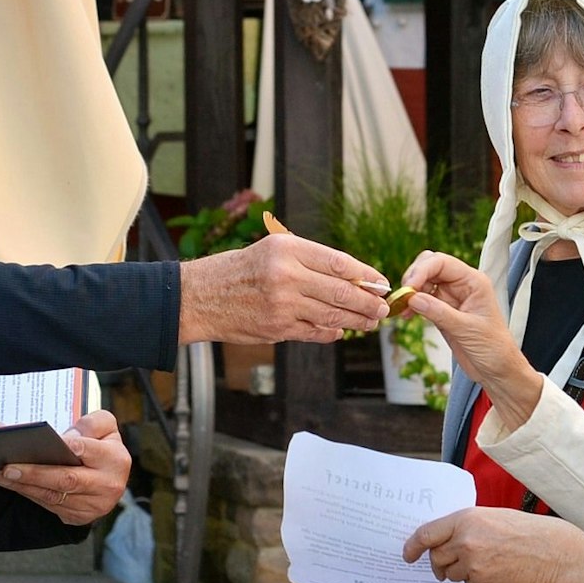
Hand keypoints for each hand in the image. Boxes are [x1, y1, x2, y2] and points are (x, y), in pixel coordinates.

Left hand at [0, 409, 128, 524]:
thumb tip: (67, 439)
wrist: (109, 475)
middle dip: (35, 473)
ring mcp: (96, 506)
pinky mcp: (81, 517)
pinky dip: (31, 495)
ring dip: (26, 487)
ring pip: (55, 497)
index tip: (42, 442)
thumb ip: (92, 423)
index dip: (67, 447)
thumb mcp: (105, 426)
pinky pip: (51, 507)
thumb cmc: (102, 445)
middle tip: (8, 467)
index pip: (88, 450)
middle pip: (67, 480)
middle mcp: (109, 486)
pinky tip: (16, 485)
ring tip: (4, 476)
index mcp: (116, 460)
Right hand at [178, 234, 387, 344]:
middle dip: (368, 303)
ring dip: (357, 321)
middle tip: (383, 308)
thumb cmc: (239, 270)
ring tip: (370, 322)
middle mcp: (286, 275)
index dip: (366, 275)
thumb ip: (309, 261)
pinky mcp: (277, 328)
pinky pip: (315, 332)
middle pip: (342, 292)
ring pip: (332, 316)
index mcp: (287, 249)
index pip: (339, 263)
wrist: (200, 297)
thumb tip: (352, 277)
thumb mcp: (271, 250)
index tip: (381, 283)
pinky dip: (332, 333)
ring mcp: (282, 305)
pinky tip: (341, 331)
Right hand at [399, 252, 543, 425]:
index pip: (442, 263)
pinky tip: (407, 314)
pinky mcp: (443, 311)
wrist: (497, 370)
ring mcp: (452, 297)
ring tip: (403, 307)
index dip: (422, 271)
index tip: (409, 287)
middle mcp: (462, 285)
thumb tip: (414, 298)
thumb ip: (439, 312)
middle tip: (403, 295)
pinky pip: (422, 300)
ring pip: (424, 282)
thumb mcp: (466, 330)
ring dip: (410, 291)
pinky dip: (412, 304)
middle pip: (430, 266)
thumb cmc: (494, 349)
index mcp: (474, 282)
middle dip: (414, 277)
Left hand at [403, 508, 583, 582]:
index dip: (413, 546)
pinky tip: (496, 572)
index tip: (407, 554)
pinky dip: (478, 582)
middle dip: (440, 563)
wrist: (553, 553)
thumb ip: (465, 527)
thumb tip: (442, 542)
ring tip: (486, 563)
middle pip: (437, 558)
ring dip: (462, 573)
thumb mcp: (492, 517)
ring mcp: (473, 565)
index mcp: (466, 519)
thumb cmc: (526, 532)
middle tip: (451, 563)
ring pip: (452, 575)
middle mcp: (465, 541)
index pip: (426, 534)